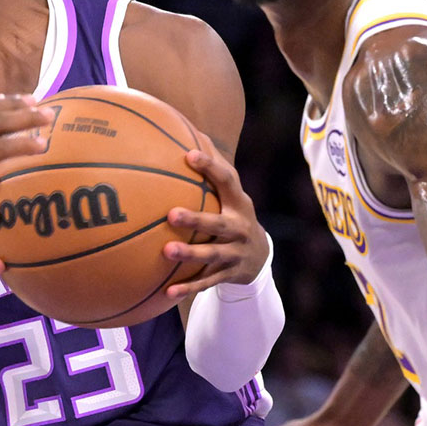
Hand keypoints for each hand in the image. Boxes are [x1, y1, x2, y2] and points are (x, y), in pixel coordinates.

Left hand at [162, 145, 269, 297]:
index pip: (227, 181)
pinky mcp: (229, 274)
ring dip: (190, 254)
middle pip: (219, 223)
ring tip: (166, 252)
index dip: (211, 167)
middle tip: (171, 214)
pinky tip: (166, 293)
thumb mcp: (228, 196)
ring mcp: (236, 253)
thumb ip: (209, 172)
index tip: (188, 155)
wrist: (260, 257)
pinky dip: (188, 288)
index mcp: (239, 204)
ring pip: (213, 254)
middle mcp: (240, 228)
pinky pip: (207, 282)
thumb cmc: (231, 215)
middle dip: (196, 219)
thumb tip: (183, 132)